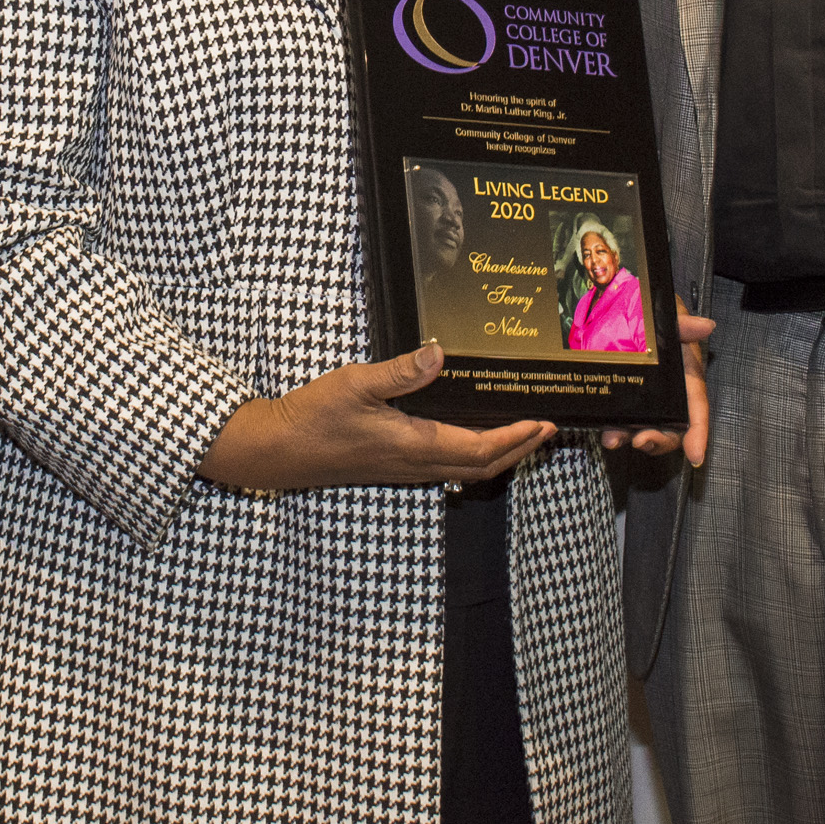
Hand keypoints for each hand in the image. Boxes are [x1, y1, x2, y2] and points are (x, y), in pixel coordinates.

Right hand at [197, 342, 555, 491]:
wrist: (278, 452)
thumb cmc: (313, 419)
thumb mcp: (355, 384)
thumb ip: (400, 371)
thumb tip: (439, 353)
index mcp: (415, 444)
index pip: (481, 448)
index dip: (517, 438)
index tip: (543, 422)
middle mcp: (416, 464)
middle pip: (483, 467)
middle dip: (519, 450)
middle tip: (546, 429)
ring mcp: (405, 469)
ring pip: (466, 470)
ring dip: (499, 456)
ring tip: (521, 434)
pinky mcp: (393, 467)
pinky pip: (446, 468)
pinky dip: (472, 457)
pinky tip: (471, 438)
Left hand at [601, 307, 713, 466]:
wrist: (630, 309)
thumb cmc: (658, 318)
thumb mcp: (672, 318)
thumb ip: (685, 325)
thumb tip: (706, 326)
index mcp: (686, 378)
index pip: (696, 409)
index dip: (698, 433)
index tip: (696, 456)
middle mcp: (668, 395)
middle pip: (671, 429)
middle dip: (658, 441)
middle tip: (641, 441)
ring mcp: (645, 400)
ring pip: (645, 430)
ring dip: (631, 439)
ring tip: (613, 439)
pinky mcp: (623, 399)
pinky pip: (622, 421)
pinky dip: (614, 429)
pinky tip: (603, 431)